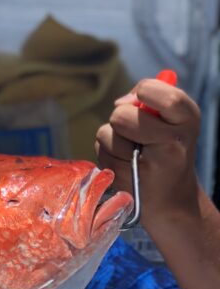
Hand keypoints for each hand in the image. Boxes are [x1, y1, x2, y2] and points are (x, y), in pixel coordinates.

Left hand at [95, 77, 201, 227]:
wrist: (171, 197)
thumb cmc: (165, 148)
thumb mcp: (171, 120)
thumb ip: (148, 100)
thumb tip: (120, 102)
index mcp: (188, 119)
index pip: (167, 97)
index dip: (145, 91)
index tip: (141, 97)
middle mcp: (175, 141)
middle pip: (121, 115)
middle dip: (119, 118)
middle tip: (134, 131)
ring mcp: (150, 164)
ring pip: (105, 133)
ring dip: (111, 138)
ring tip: (131, 150)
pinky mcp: (127, 179)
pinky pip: (101, 152)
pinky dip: (106, 153)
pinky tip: (125, 163)